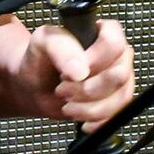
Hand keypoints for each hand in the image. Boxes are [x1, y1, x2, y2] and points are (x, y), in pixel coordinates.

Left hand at [17, 19, 135, 130]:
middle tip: (63, 89)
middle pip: (119, 75)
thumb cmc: (40, 59)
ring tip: (67, 105)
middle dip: (87, 89)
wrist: (34, 86)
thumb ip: (60, 48)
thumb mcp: (43, 43)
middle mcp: (117, 56)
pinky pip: (117, 115)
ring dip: (89, 108)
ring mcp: (119, 80)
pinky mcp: (116, 102)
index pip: (115, 44)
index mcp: (103, 32)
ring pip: (119, 99)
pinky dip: (95, 121)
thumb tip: (80, 70)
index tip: (71, 72)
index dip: (95, 61)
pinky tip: (79, 117)